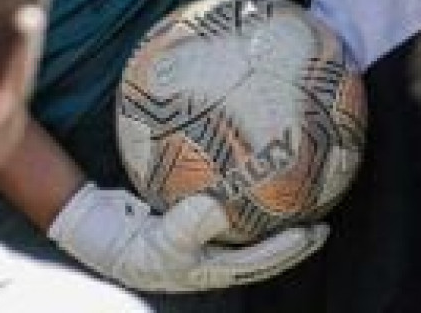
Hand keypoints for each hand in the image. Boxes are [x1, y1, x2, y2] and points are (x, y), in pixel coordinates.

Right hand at [48, 184, 325, 292]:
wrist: (97, 232)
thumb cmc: (129, 245)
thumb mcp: (157, 243)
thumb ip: (186, 227)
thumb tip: (218, 208)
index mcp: (214, 267)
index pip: (261, 260)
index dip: (290, 249)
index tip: (315, 231)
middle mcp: (214, 253)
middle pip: (263, 245)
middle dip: (294, 234)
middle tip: (323, 213)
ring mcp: (202, 234)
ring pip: (244, 222)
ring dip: (269, 208)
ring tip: (294, 183)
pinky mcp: (188, 213)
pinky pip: (220, 196)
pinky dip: (236, 181)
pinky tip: (245, 153)